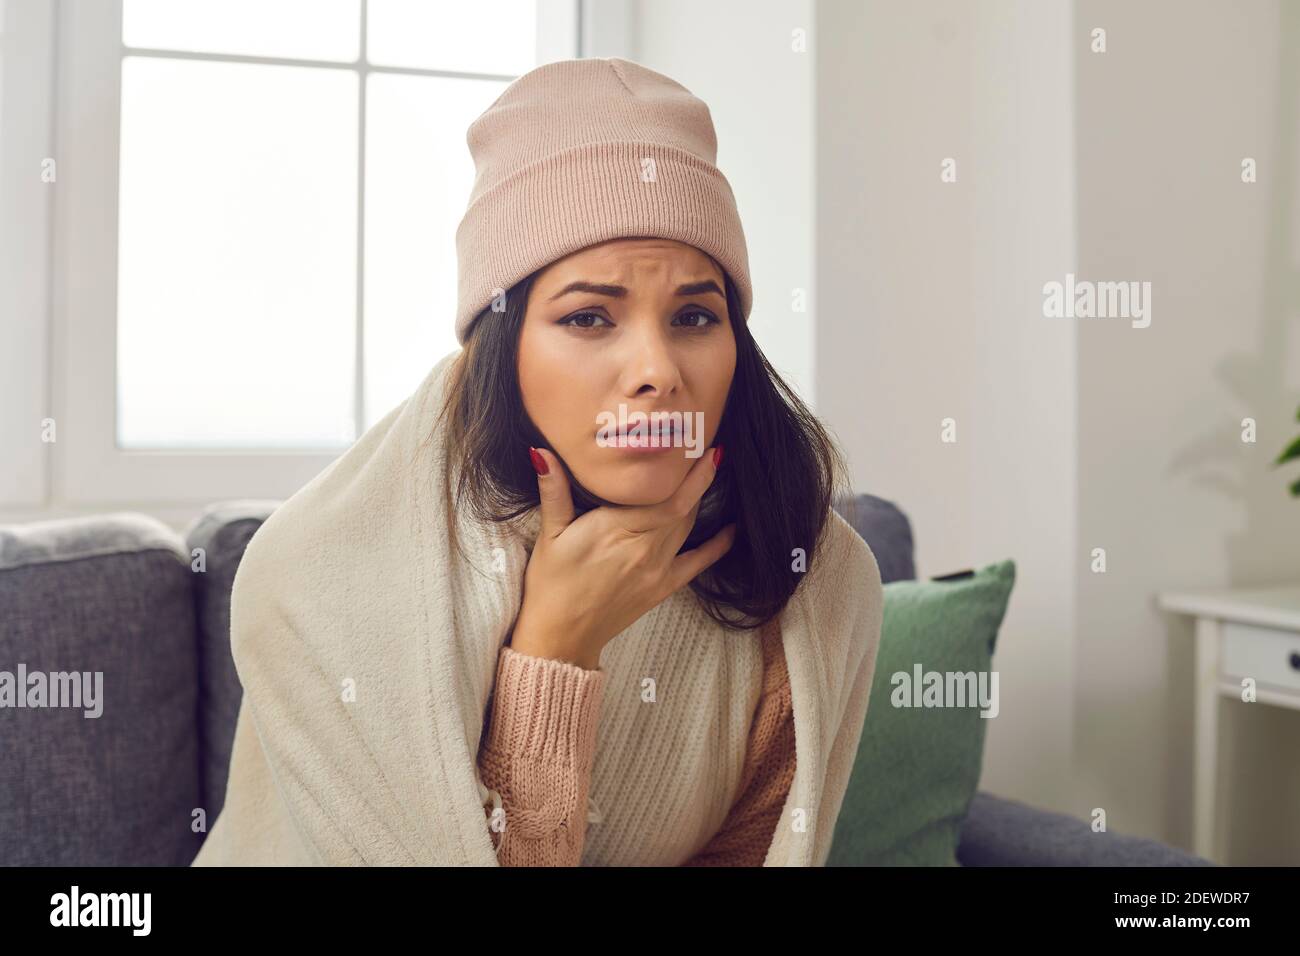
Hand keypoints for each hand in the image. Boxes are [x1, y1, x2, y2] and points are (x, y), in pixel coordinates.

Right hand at [509, 446, 735, 669]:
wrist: (561, 636)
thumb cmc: (551, 585)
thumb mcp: (549, 534)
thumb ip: (553, 490)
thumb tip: (541, 451)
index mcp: (617, 529)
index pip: (666, 496)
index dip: (690, 472)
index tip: (703, 445)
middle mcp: (644, 548)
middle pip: (682, 506)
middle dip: (697, 477)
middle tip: (705, 446)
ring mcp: (658, 569)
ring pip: (688, 526)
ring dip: (700, 500)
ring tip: (711, 472)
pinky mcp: (663, 587)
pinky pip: (698, 562)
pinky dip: (718, 545)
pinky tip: (731, 527)